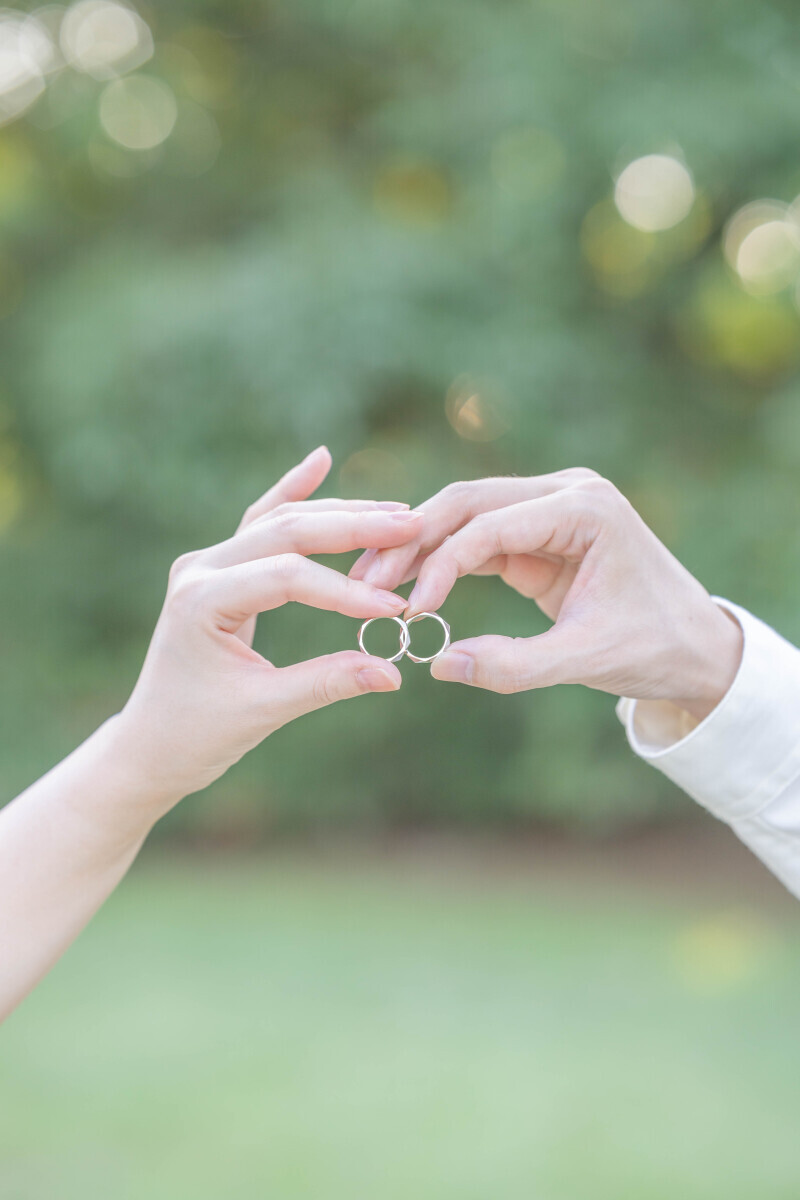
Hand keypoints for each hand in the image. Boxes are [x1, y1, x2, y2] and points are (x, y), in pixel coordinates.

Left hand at [111, 448, 421, 813]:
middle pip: (287, 531)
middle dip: (354, 527)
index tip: (397, 608)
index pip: (288, 577)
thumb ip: (328, 683)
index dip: (346, 590)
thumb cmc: (196, 734)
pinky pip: (261, 524)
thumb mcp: (264, 710)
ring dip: (338, 514)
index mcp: (201, 600)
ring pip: (280, 522)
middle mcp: (199, 569)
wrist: (149, 745)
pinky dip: (293, 494)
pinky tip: (320, 461)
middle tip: (412, 524)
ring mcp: (206, 564)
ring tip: (396, 512)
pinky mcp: (218, 570)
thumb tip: (394, 673)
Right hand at [350, 469, 742, 718]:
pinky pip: (478, 538)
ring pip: (465, 515)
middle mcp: (565, 492)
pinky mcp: (538, 532)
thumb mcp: (586, 660)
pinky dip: (442, 560)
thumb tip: (438, 664)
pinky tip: (406, 585)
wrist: (695, 647)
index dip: (441, 565)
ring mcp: (550, 507)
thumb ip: (514, 666)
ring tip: (371, 582)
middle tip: (364, 579)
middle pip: (468, 502)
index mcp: (585, 508)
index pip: (490, 524)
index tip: (408, 612)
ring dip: (419, 547)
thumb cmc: (653, 648)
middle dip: (413, 541)